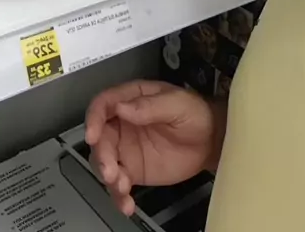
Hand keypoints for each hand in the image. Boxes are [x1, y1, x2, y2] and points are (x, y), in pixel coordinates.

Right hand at [85, 80, 225, 215]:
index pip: (104, 105)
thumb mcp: (177, 104)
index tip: (93, 135)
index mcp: (131, 99)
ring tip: (122, 188)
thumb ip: (150, 105)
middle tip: (110, 171)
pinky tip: (127, 204)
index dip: (94, 118)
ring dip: (108, 177)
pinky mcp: (133, 170)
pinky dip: (119, 195)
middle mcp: (123, 123)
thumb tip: (123, 107)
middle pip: (100, 137)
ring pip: (104, 162)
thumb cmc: (196, 114)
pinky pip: (119, 182)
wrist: (211, 142)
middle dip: (102, 156)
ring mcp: (126, 148)